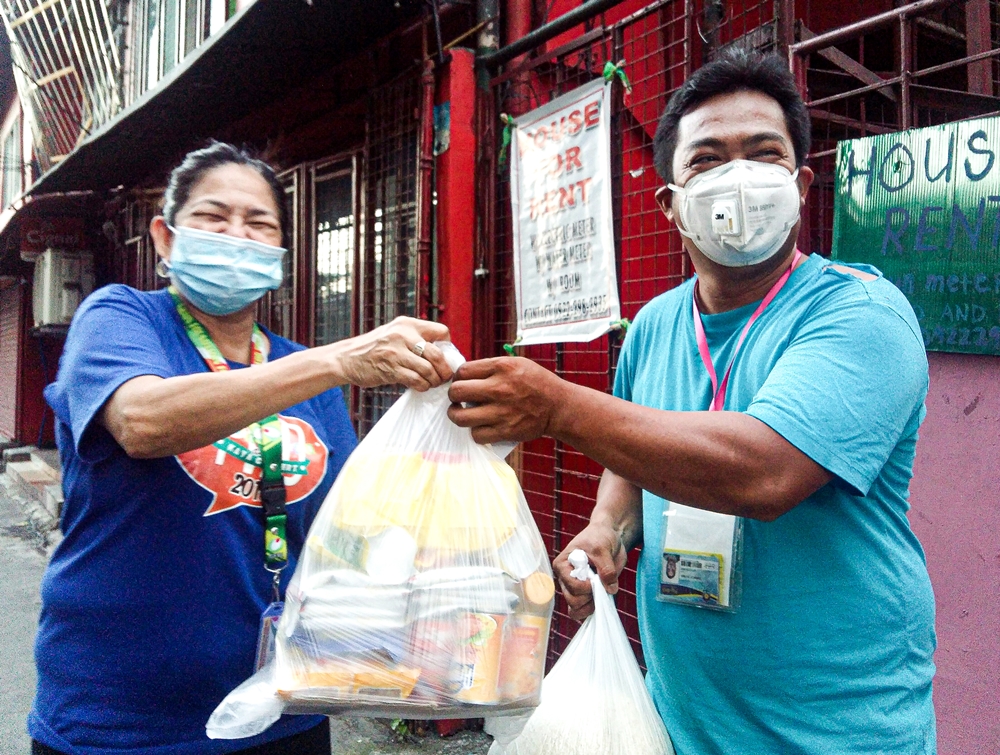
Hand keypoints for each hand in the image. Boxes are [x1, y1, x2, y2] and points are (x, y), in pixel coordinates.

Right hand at [330, 317, 452, 389]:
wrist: (346, 358)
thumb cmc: (374, 348)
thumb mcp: (394, 333)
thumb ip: (415, 338)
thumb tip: (443, 353)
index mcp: (407, 324)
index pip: (441, 331)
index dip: (448, 347)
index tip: (445, 358)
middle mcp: (402, 335)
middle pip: (437, 354)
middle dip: (445, 369)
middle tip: (445, 377)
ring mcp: (395, 352)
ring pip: (428, 369)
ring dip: (434, 380)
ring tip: (433, 383)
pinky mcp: (390, 369)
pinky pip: (416, 380)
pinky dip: (422, 386)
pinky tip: (421, 386)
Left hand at [447, 357, 565, 443]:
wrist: (558, 406)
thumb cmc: (536, 382)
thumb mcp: (516, 363)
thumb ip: (490, 367)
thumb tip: (463, 375)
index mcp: (502, 367)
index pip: (463, 371)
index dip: (457, 377)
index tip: (461, 382)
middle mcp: (499, 388)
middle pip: (457, 392)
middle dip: (453, 395)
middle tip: (457, 398)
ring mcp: (501, 411)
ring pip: (460, 417)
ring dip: (456, 415)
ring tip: (460, 413)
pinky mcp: (505, 431)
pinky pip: (476, 435)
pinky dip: (475, 431)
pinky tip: (479, 426)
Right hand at [552, 520, 627, 620]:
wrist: (609, 536)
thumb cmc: (600, 537)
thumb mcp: (603, 549)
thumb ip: (606, 569)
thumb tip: (610, 589)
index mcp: (562, 565)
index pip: (571, 586)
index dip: (587, 587)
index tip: (597, 578)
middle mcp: (565, 579)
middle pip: (573, 601)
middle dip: (590, 597)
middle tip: (602, 584)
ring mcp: (575, 588)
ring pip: (577, 609)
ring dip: (592, 605)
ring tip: (603, 591)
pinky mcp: (586, 594)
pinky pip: (585, 610)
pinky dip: (594, 609)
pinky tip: (603, 598)